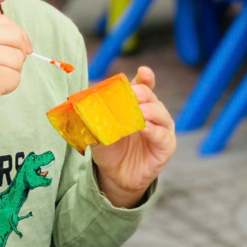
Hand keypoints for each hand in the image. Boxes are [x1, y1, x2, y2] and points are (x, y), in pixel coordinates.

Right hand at [0, 15, 32, 132]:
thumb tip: (26, 45)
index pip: (5, 22)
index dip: (19, 36)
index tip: (24, 49)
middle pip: (16, 37)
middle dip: (19, 54)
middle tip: (7, 69)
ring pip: (18, 60)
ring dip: (10, 74)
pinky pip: (15, 79)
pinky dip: (7, 88)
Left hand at [92, 67, 174, 208]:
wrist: (115, 175)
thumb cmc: (109, 148)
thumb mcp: (98, 131)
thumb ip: (94, 119)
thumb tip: (81, 108)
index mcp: (137, 104)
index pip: (144, 86)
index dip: (146, 77)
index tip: (143, 71)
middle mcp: (152, 112)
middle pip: (151, 97)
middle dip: (142, 93)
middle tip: (133, 95)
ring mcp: (161, 128)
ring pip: (160, 114)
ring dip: (149, 111)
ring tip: (140, 112)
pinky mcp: (166, 146)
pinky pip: (162, 135)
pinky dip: (153, 130)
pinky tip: (145, 128)